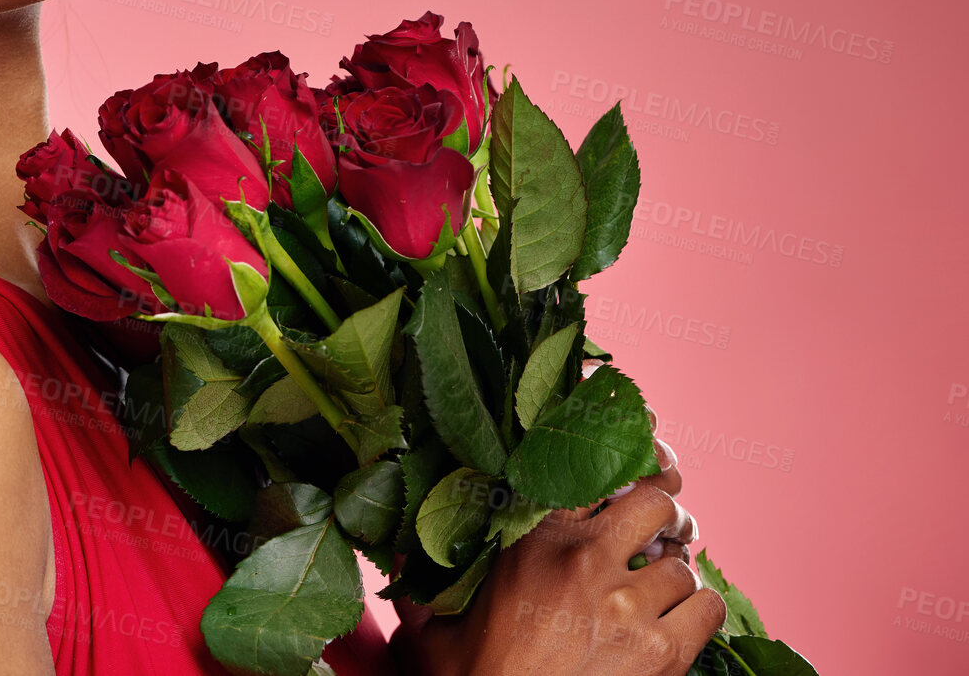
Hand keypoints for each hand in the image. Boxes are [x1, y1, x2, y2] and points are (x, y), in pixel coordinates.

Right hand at [391, 414, 722, 675]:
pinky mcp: (662, 653)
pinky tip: (679, 619)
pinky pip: (707, 607)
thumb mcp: (434, 629)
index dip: (626, 455)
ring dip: (677, 573)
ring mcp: (628, 607)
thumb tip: (399, 556)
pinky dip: (700, 609)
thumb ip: (424, 586)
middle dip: (665, 510)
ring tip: (662, 586)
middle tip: (659, 526)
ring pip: (685, 562)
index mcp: (533, 541)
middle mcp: (586, 561)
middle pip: (657, 500)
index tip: (639, 452)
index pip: (591, 470)